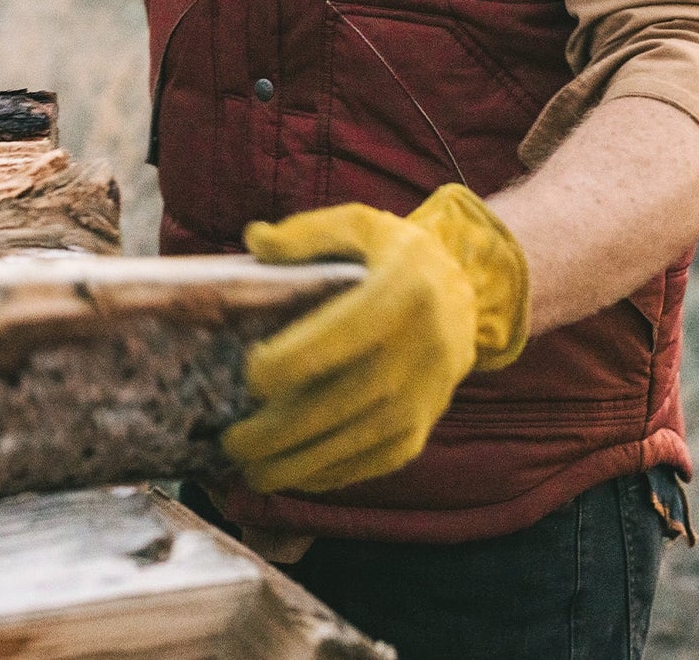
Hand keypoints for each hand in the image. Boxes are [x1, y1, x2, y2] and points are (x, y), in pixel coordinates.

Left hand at [222, 184, 529, 493]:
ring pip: (361, 439)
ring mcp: (427, 392)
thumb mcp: (358, 224)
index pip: (347, 334)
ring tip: (251, 471)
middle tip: (233, 441)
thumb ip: (306, 234)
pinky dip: (334, 473)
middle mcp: (422, 347)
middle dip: (286, 428)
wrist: (466, 290)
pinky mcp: (425, 424)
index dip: (298, 360)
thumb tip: (255, 240)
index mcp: (403, 290)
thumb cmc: (392, 253)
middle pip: (348, 399)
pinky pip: (378, 459)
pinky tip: (293, 475)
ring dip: (302, 463)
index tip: (252, 375)